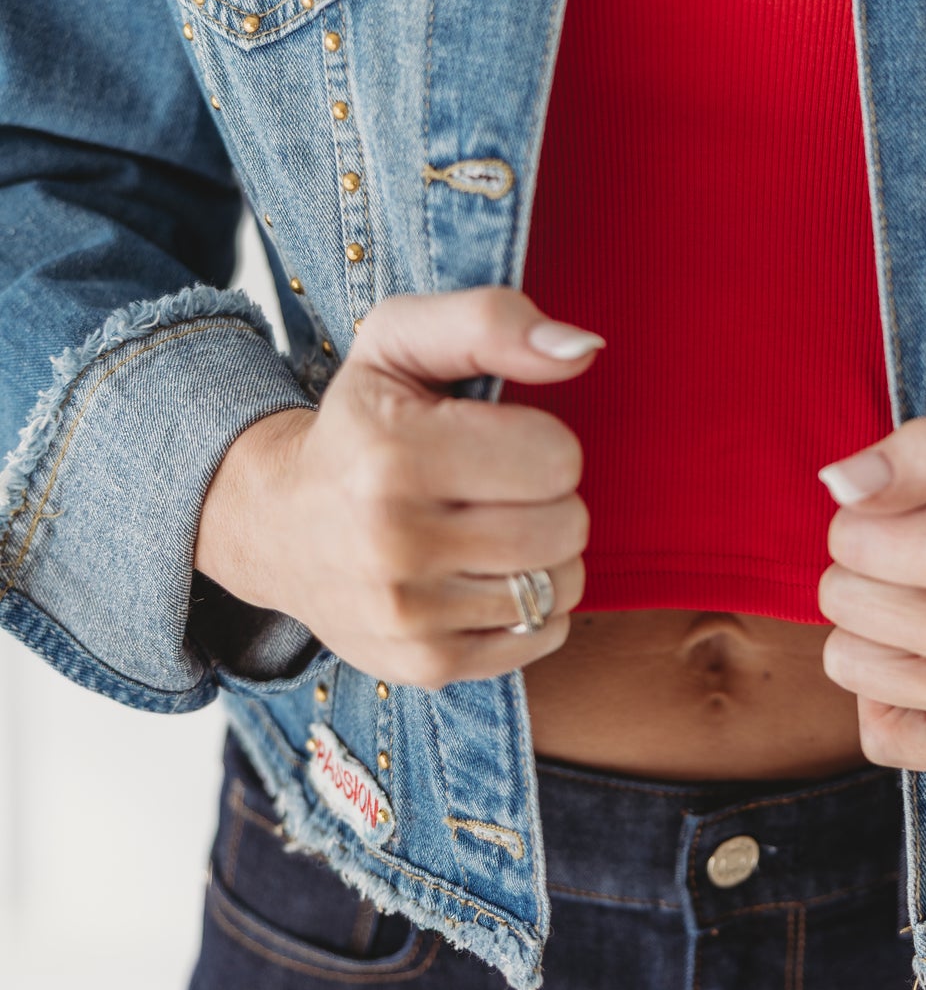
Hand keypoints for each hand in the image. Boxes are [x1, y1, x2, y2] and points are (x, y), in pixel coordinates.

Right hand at [195, 287, 601, 687]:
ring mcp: (408, 615)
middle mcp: (393, 543)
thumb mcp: (402, 341)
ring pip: (562, 584)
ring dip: (543, 553)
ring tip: (488, 529)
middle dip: (547, 499)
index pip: (558, 458)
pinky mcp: (425, 667)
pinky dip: (530, 606)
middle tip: (493, 487)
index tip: (494, 440)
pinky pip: (543, 636)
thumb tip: (584, 350)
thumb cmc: (360, 423)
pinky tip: (481, 575)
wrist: (277, 525)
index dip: (541, 441)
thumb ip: (493, 323)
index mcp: (394, 455)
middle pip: (567, 526)